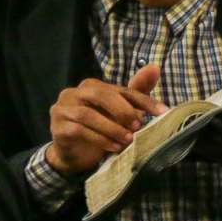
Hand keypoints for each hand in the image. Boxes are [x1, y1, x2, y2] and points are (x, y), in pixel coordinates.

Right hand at [45, 65, 166, 174]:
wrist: (75, 153)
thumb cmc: (101, 129)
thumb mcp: (121, 112)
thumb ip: (136, 92)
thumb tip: (155, 67)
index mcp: (92, 86)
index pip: (121, 89)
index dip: (144, 100)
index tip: (164, 112)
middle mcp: (74, 93)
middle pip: (100, 94)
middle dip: (122, 110)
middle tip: (138, 126)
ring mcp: (62, 109)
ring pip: (88, 114)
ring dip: (112, 128)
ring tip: (128, 140)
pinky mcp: (57, 126)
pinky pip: (79, 130)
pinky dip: (100, 139)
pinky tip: (114, 147)